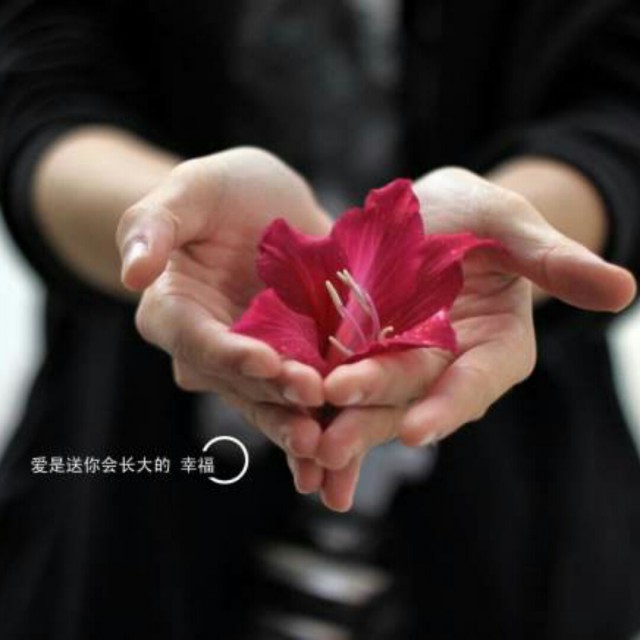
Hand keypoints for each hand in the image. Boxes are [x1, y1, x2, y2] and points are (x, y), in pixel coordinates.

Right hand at [117, 147, 330, 461]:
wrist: (271, 207)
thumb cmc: (221, 194)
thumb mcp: (190, 191)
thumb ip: (154, 224)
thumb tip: (133, 273)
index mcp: (175, 312)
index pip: (196, 339)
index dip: (227, 353)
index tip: (262, 360)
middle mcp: (212, 348)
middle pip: (238, 382)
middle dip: (273, 396)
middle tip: (309, 409)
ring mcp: (256, 359)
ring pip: (271, 401)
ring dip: (297, 425)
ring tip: (327, 446)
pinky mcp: (296, 360)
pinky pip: (307, 397)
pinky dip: (327, 421)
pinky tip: (348, 447)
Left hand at [310, 167, 636, 509]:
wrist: (424, 213)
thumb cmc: (478, 216)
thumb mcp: (511, 226)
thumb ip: (553, 260)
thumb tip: (625, 290)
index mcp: (491, 348)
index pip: (474, 384)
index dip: (449, 406)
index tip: (420, 431)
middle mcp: (442, 365)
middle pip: (408, 396)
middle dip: (372, 415)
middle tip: (332, 438)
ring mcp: (394, 358)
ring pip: (364, 397)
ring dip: (334, 423)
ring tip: (301, 443)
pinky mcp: (354, 347)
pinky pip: (330, 376)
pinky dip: (309, 400)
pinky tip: (278, 418)